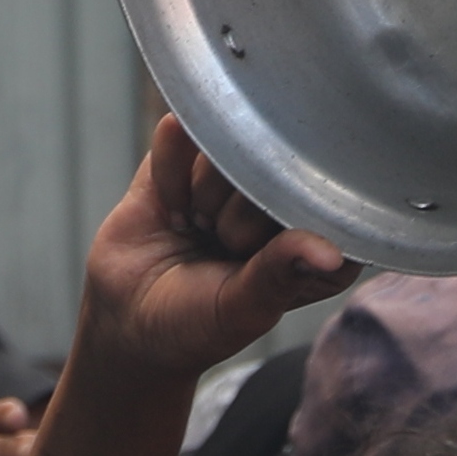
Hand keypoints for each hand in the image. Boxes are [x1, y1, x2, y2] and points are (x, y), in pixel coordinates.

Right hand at [70, 115, 352, 396]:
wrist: (125, 316)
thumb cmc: (194, 322)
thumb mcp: (242, 309)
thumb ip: (281, 274)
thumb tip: (329, 253)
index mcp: (317, 241)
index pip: (331, 203)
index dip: (291, 223)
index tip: (259, 257)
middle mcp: (284, 198)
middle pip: (280, 165)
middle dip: (239, 214)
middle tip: (221, 246)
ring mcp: (239, 170)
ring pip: (233, 143)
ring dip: (204, 193)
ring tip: (196, 228)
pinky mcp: (190, 153)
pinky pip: (182, 133)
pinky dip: (169, 174)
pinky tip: (170, 209)